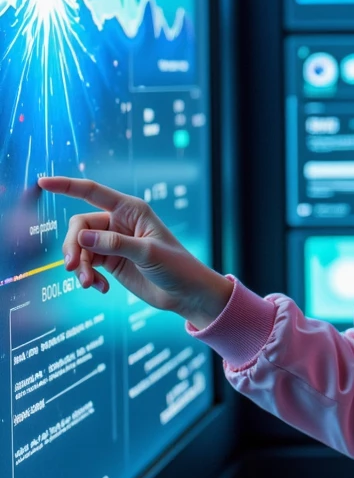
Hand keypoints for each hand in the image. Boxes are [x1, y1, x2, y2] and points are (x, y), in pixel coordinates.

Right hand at [37, 175, 232, 327]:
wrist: (186, 294)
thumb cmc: (176, 267)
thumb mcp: (148, 253)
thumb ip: (115, 244)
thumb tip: (81, 239)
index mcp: (130, 209)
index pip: (92, 192)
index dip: (66, 186)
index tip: (43, 183)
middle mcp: (118, 222)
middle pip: (80, 226)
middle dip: (73, 246)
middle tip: (72, 267)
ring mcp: (113, 242)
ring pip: (80, 248)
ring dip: (80, 266)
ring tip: (88, 284)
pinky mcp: (110, 261)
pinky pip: (87, 264)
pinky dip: (89, 276)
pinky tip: (100, 288)